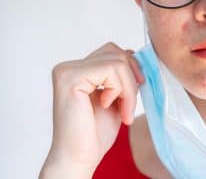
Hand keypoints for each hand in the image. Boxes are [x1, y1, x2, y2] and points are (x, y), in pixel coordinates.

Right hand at [39, 42, 143, 177]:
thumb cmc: (95, 133)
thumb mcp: (115, 97)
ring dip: (128, 88)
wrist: (80, 157)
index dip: (130, 70)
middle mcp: (68, 67)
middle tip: (129, 105)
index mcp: (77, 70)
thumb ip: (120, 76)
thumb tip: (133, 54)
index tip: (134, 93)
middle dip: (131, 78)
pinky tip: (108, 105)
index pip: (112, 52)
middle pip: (116, 52)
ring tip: (123, 110)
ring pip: (117, 61)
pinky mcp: (71, 78)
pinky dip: (120, 90)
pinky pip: (111, 70)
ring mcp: (67, 71)